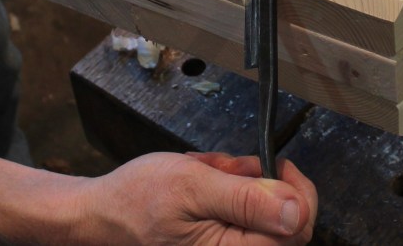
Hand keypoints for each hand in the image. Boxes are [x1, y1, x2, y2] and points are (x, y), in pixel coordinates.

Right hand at [74, 151, 317, 243]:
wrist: (104, 211)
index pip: (298, 229)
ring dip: (245, 183)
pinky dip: (233, 188)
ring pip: (266, 210)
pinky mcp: (223, 240)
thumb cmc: (137, 200)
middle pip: (286, 219)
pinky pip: (245, 211)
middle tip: (231, 168)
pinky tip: (208, 182)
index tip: (276, 164)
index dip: (297, 189)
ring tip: (210, 174)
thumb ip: (246, 198)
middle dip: (264, 182)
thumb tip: (294, 209)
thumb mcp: (192, 185)